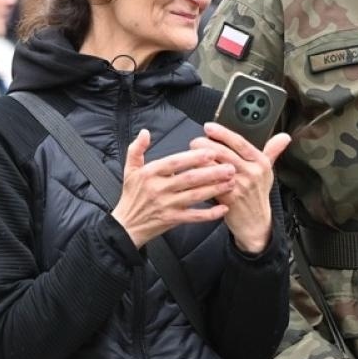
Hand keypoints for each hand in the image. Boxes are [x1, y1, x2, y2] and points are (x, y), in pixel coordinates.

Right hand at [111, 129, 235, 247]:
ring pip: (194, 196)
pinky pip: (194, 217)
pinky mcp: (172, 220)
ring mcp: (167, 205)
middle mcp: (159, 189)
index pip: (174, 163)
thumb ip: (136, 149)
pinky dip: (209, 214)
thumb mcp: (130, 170)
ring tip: (231, 182)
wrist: (126, 225)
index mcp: (150, 174)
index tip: (210, 152)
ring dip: (215, 189)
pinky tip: (223, 209)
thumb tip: (145, 132)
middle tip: (230, 167)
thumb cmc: (131, 196)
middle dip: (212, 173)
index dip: (193, 158)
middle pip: (189, 179)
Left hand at [192, 122, 291, 253]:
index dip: (222, 133)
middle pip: (224, 152)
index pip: (240, 142)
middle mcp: (252, 172)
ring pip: (215, 166)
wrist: (255, 223)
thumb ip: (272, 152)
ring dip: (200, 158)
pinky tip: (192, 171)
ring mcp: (240, 185)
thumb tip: (284, 137)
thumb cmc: (258, 195)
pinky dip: (200, 175)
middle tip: (195, 142)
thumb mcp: (268, 172)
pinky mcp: (229, 197)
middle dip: (205, 144)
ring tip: (191, 154)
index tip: (209, 127)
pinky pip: (211, 182)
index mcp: (260, 162)